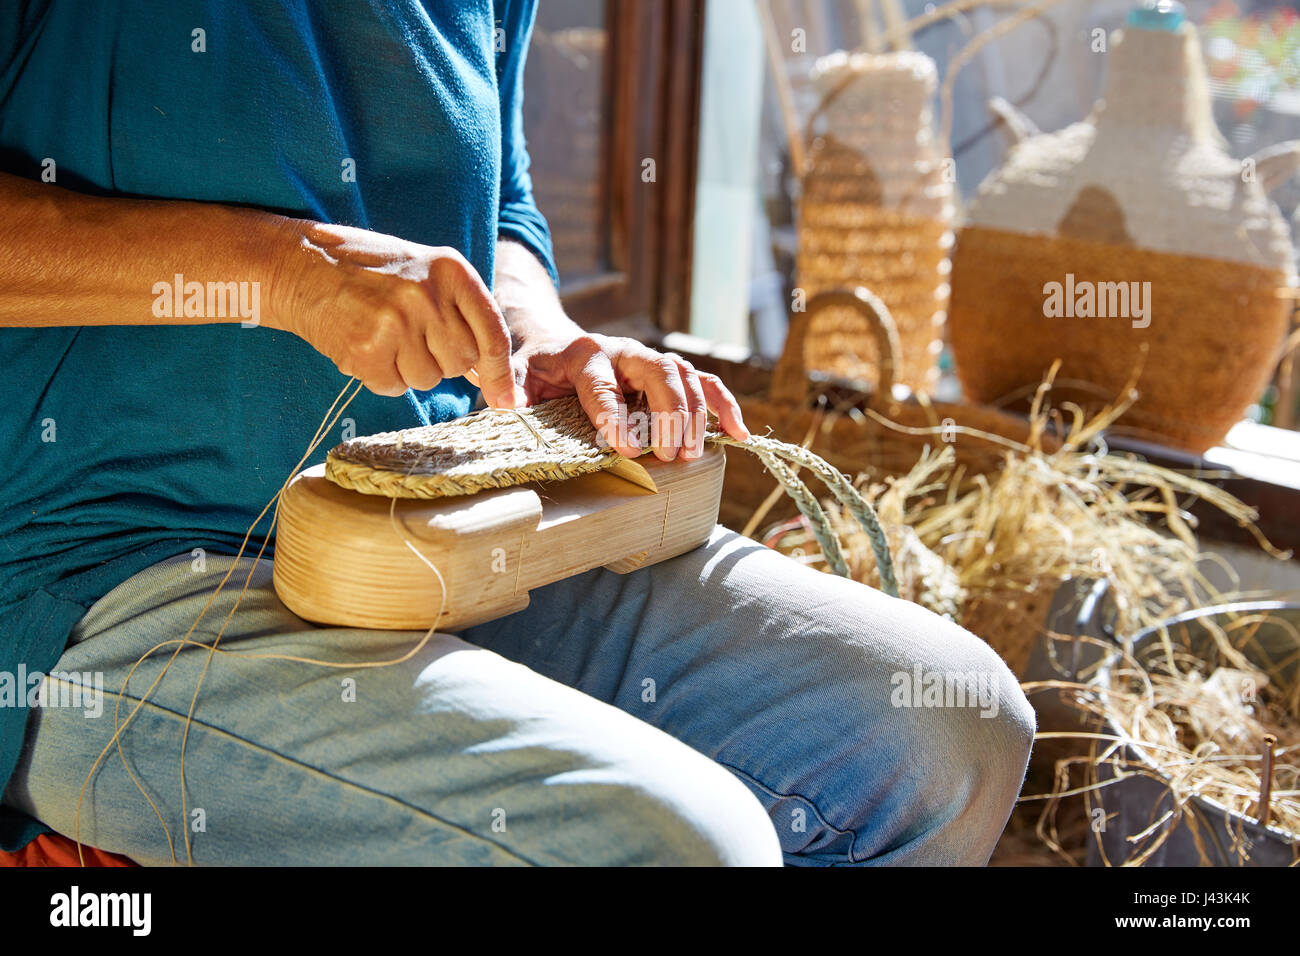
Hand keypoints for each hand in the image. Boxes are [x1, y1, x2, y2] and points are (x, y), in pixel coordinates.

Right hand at [268, 221, 518, 406]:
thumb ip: (462, 316)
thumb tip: (496, 377)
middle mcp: (427, 296)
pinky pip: (394, 387)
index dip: (500, 373)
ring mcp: (396, 324)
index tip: (508, 402)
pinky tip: (365, 344)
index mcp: (451, 270)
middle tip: (410, 333)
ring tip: (384, 333)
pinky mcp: (366, 351)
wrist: (302, 264)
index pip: (492, 334)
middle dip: (442, 360)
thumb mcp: (426, 274)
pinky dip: (382, 375)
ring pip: (428, 379)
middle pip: (460, 362)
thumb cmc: (370, 271)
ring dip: (409, 368)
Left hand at [511, 331, 750, 461]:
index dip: (614, 415)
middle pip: (658, 372)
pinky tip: (739, 434)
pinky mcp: (666, 375)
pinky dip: (724, 407)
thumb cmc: (533, 367)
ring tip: (694, 454)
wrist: (552, 344)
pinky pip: (703, 384)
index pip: (602, 384)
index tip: (627, 449)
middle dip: (669, 413)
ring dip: (696, 414)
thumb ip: (509, 386)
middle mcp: (623, 351)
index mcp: (584, 354)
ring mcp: (649, 360)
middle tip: (671, 455)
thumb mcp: (513, 373)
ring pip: (685, 376)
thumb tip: (509, 404)